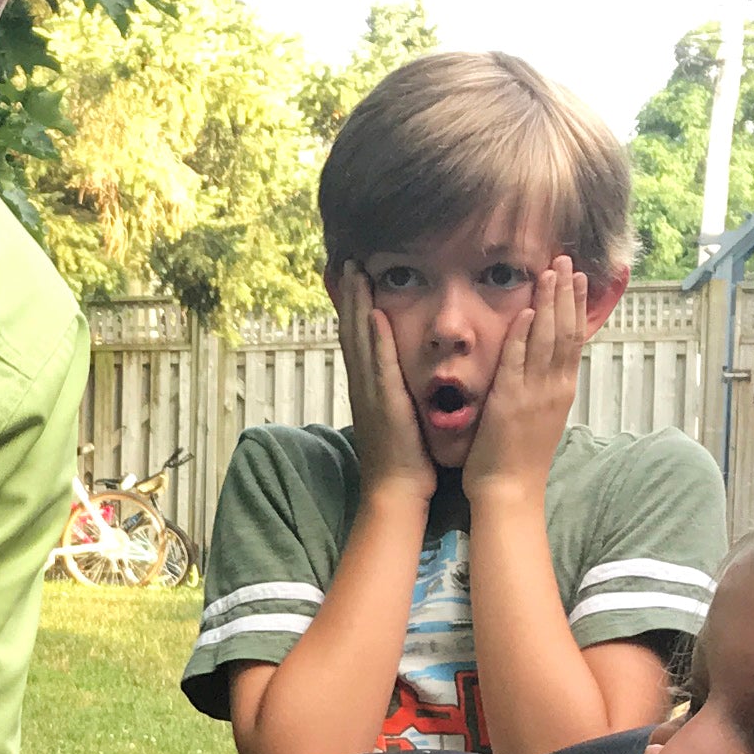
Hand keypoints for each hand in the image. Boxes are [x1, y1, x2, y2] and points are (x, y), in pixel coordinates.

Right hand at [328, 269, 430, 500]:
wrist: (397, 491)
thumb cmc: (404, 460)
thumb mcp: (398, 417)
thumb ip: (397, 392)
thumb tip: (401, 376)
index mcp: (367, 387)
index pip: (358, 339)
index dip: (353, 307)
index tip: (355, 277)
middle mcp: (362, 385)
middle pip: (351, 331)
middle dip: (350, 295)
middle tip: (349, 262)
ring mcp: (370, 393)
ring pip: (360, 340)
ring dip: (357, 305)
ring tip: (356, 273)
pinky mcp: (384, 403)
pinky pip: (378, 365)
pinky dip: (375, 339)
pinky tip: (374, 313)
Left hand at [459, 254, 590, 511]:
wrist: (510, 493)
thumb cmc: (519, 460)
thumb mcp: (540, 418)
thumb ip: (542, 388)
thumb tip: (545, 366)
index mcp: (562, 391)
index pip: (573, 339)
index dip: (575, 307)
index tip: (577, 278)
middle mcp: (554, 388)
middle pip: (566, 331)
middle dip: (567, 293)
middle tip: (567, 260)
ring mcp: (535, 393)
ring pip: (548, 339)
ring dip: (550, 302)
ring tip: (552, 271)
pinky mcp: (510, 401)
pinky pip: (519, 360)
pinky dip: (525, 333)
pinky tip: (529, 309)